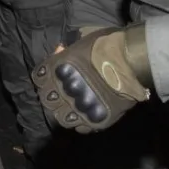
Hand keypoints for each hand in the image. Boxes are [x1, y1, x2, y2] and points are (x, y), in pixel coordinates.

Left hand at [31, 25, 150, 132]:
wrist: (130, 60)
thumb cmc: (108, 44)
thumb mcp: (83, 40)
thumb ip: (69, 50)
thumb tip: (60, 49)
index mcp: (57, 69)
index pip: (38, 79)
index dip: (44, 80)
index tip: (53, 79)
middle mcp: (62, 90)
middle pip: (47, 101)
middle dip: (55, 98)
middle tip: (66, 96)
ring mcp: (77, 106)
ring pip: (62, 118)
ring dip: (67, 114)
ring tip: (78, 109)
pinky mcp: (93, 119)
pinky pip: (82, 128)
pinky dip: (84, 124)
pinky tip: (89, 117)